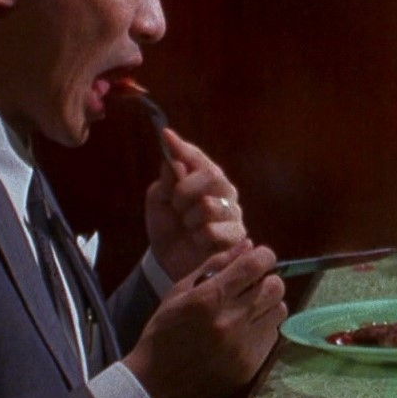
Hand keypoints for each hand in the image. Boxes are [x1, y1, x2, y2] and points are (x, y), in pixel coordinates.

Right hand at [122, 240, 286, 397]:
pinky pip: (273, 335)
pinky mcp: (251, 366)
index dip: (263, 256)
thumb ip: (215, 264)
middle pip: (275, 286)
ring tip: (247, 310)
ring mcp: (243, 346)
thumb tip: (249, 245)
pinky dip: (262, 328)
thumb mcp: (179, 291)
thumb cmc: (163, 332)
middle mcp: (230, 321)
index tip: (258, 259)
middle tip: (252, 286)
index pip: (255, 265)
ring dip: (267, 304)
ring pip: (280, 310)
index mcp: (209, 298)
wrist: (155, 385)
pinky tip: (243, 332)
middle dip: (267, 280)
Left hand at [145, 128, 247, 280]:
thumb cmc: (168, 225)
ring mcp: (233, 213)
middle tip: (176, 205)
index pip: (198, 157)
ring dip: (189, 218)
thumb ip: (167, 179)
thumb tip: (173, 157)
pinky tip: (198, 241)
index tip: (166, 136)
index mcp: (206, 179)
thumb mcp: (159, 200)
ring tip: (188, 227)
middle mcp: (224, 191)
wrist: (169, 260)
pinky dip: (198, 237)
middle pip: (212, 176)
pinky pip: (212, 230)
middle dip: (185, 191)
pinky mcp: (237, 235)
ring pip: (209, 206)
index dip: (183, 148)